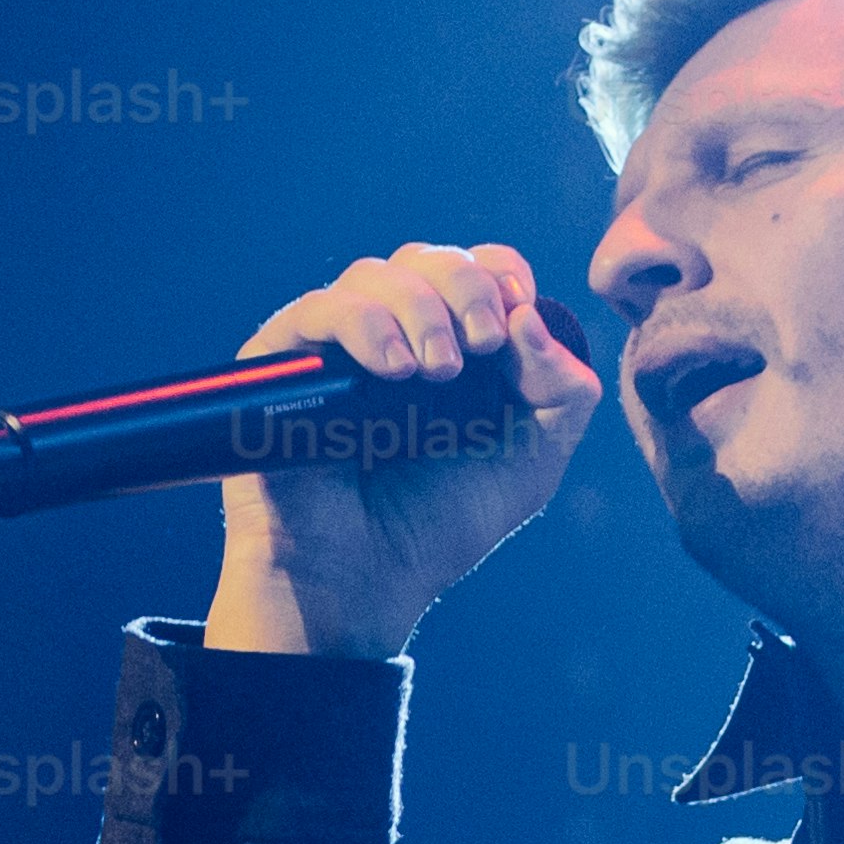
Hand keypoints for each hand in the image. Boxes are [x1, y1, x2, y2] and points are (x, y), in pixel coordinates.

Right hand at [201, 237, 603, 660]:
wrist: (361, 583)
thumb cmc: (437, 527)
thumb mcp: (532, 463)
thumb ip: (562, 392)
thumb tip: (531, 316)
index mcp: (450, 346)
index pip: (475, 268)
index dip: (499, 274)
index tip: (516, 313)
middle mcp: (391, 335)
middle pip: (427, 259)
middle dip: (465, 287)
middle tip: (482, 346)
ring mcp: (334, 348)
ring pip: (373, 275)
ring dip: (418, 307)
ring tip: (436, 372)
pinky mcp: (281, 365)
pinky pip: (316, 311)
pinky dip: (362, 324)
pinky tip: (394, 368)